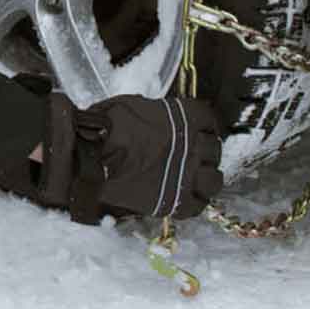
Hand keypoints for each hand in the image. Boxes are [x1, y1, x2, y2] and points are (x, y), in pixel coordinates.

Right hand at [93, 93, 223, 219]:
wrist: (94, 156)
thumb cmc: (108, 126)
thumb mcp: (132, 103)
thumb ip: (153, 109)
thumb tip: (152, 112)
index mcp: (185, 117)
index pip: (208, 118)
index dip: (202, 124)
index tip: (196, 129)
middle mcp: (194, 145)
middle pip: (214, 148)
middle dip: (204, 150)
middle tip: (192, 153)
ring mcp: (188, 175)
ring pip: (214, 179)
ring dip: (206, 177)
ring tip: (193, 177)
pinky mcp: (178, 201)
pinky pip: (199, 205)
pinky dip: (194, 201)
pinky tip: (184, 196)